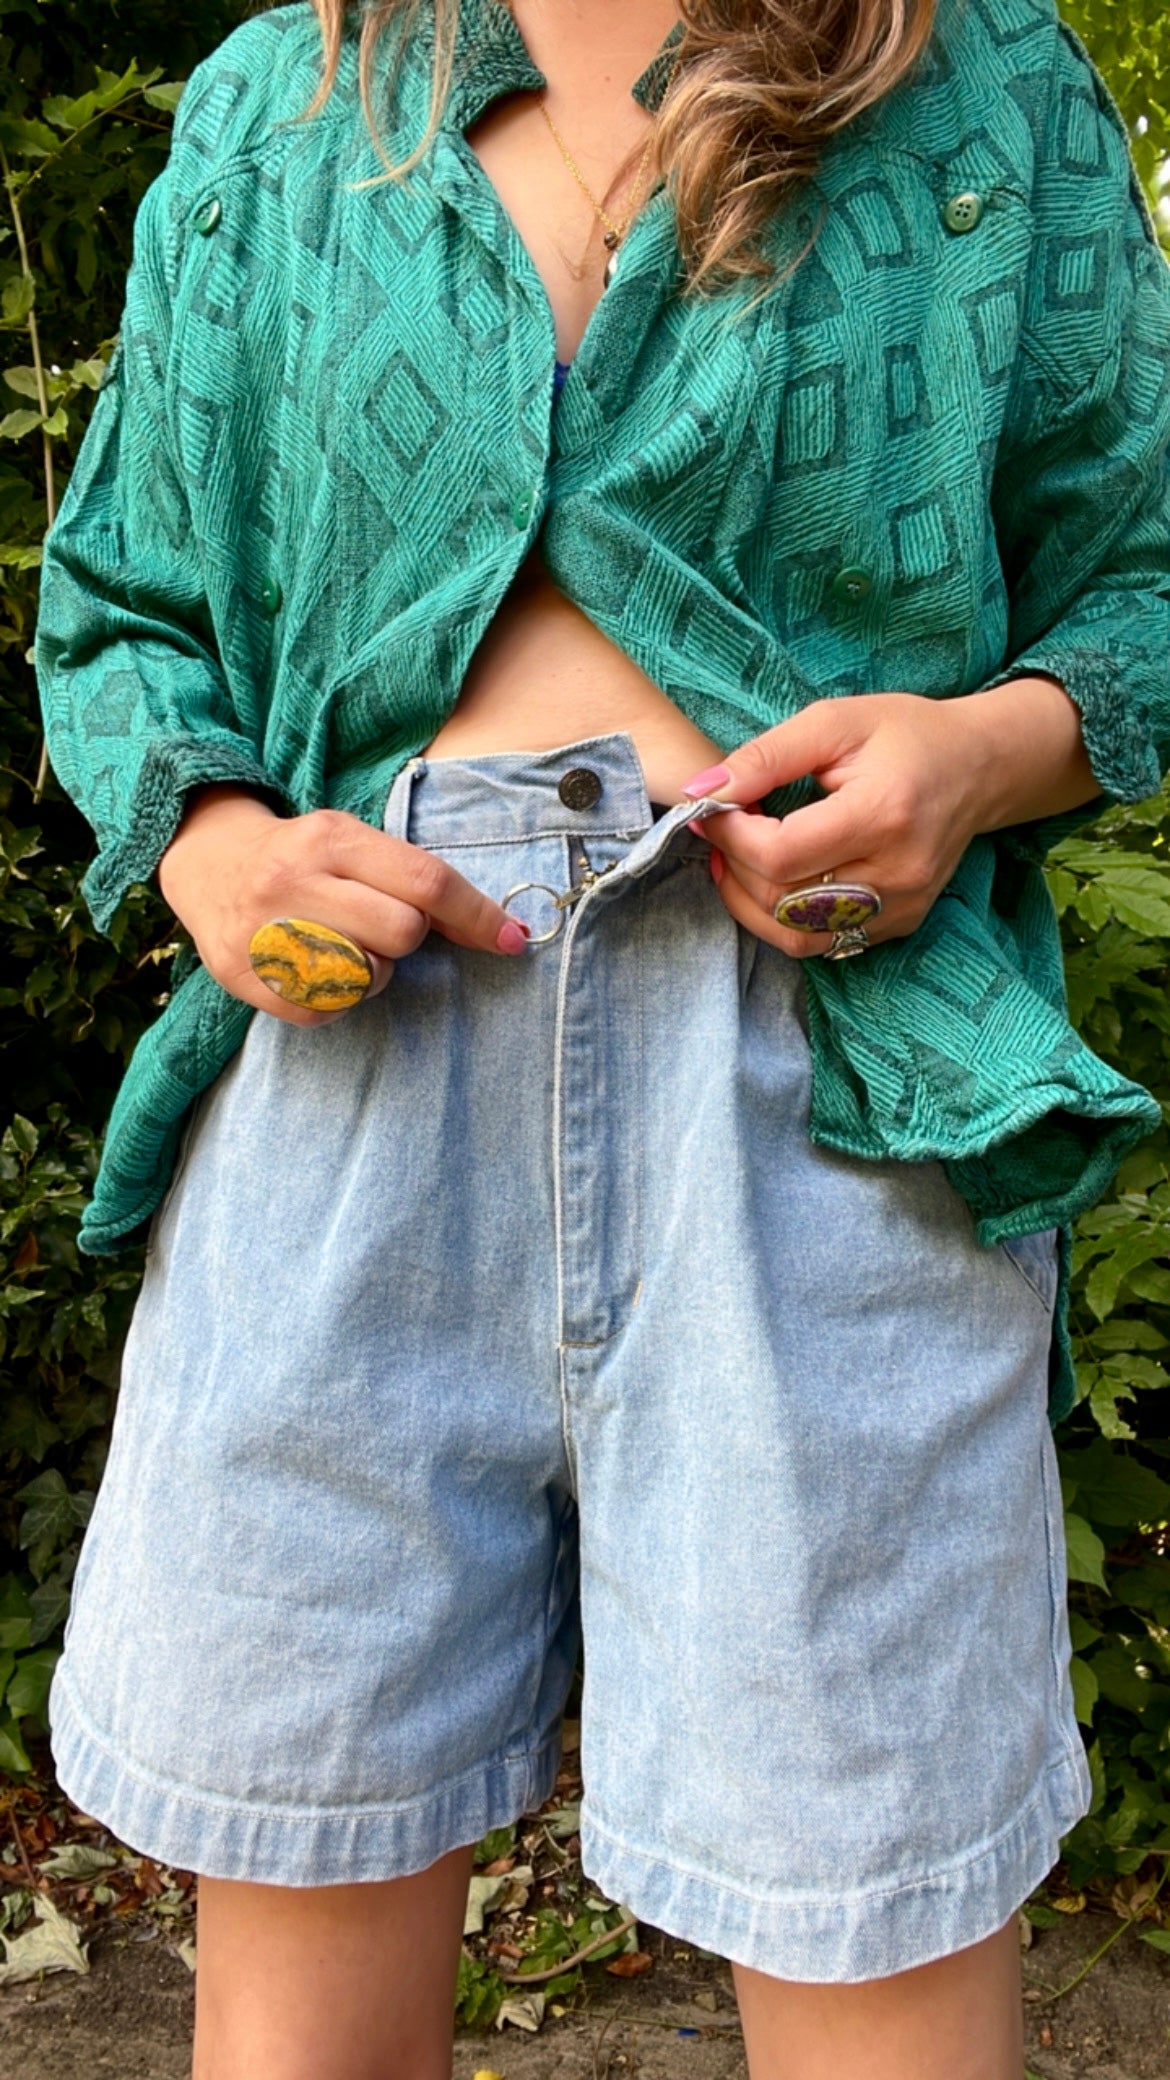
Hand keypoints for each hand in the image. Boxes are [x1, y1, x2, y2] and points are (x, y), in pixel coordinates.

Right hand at [158, 786, 528, 1023]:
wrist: (206, 860)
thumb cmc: (300, 854)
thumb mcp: (350, 841)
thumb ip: (412, 877)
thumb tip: (496, 929)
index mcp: (330, 838)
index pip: (424, 881)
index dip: (476, 915)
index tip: (510, 939)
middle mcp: (295, 880)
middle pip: (402, 932)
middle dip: (407, 937)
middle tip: (378, 925)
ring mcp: (265, 931)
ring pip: (368, 976)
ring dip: (373, 970)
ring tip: (343, 945)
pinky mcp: (244, 977)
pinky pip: (327, 1010)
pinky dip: (338, 998)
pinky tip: (317, 968)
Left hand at [681, 678, 1093, 958]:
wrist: (978, 767)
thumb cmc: (906, 735)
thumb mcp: (834, 723)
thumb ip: (765, 757)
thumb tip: (701, 791)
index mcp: (883, 815)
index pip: (780, 855)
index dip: (731, 837)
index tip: (714, 808)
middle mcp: (897, 874)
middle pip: (782, 901)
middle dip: (734, 866)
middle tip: (722, 827)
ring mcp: (901, 908)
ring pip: (795, 937)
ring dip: (749, 902)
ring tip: (738, 858)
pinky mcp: (899, 925)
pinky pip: (822, 942)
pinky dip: (783, 917)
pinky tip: (774, 877)